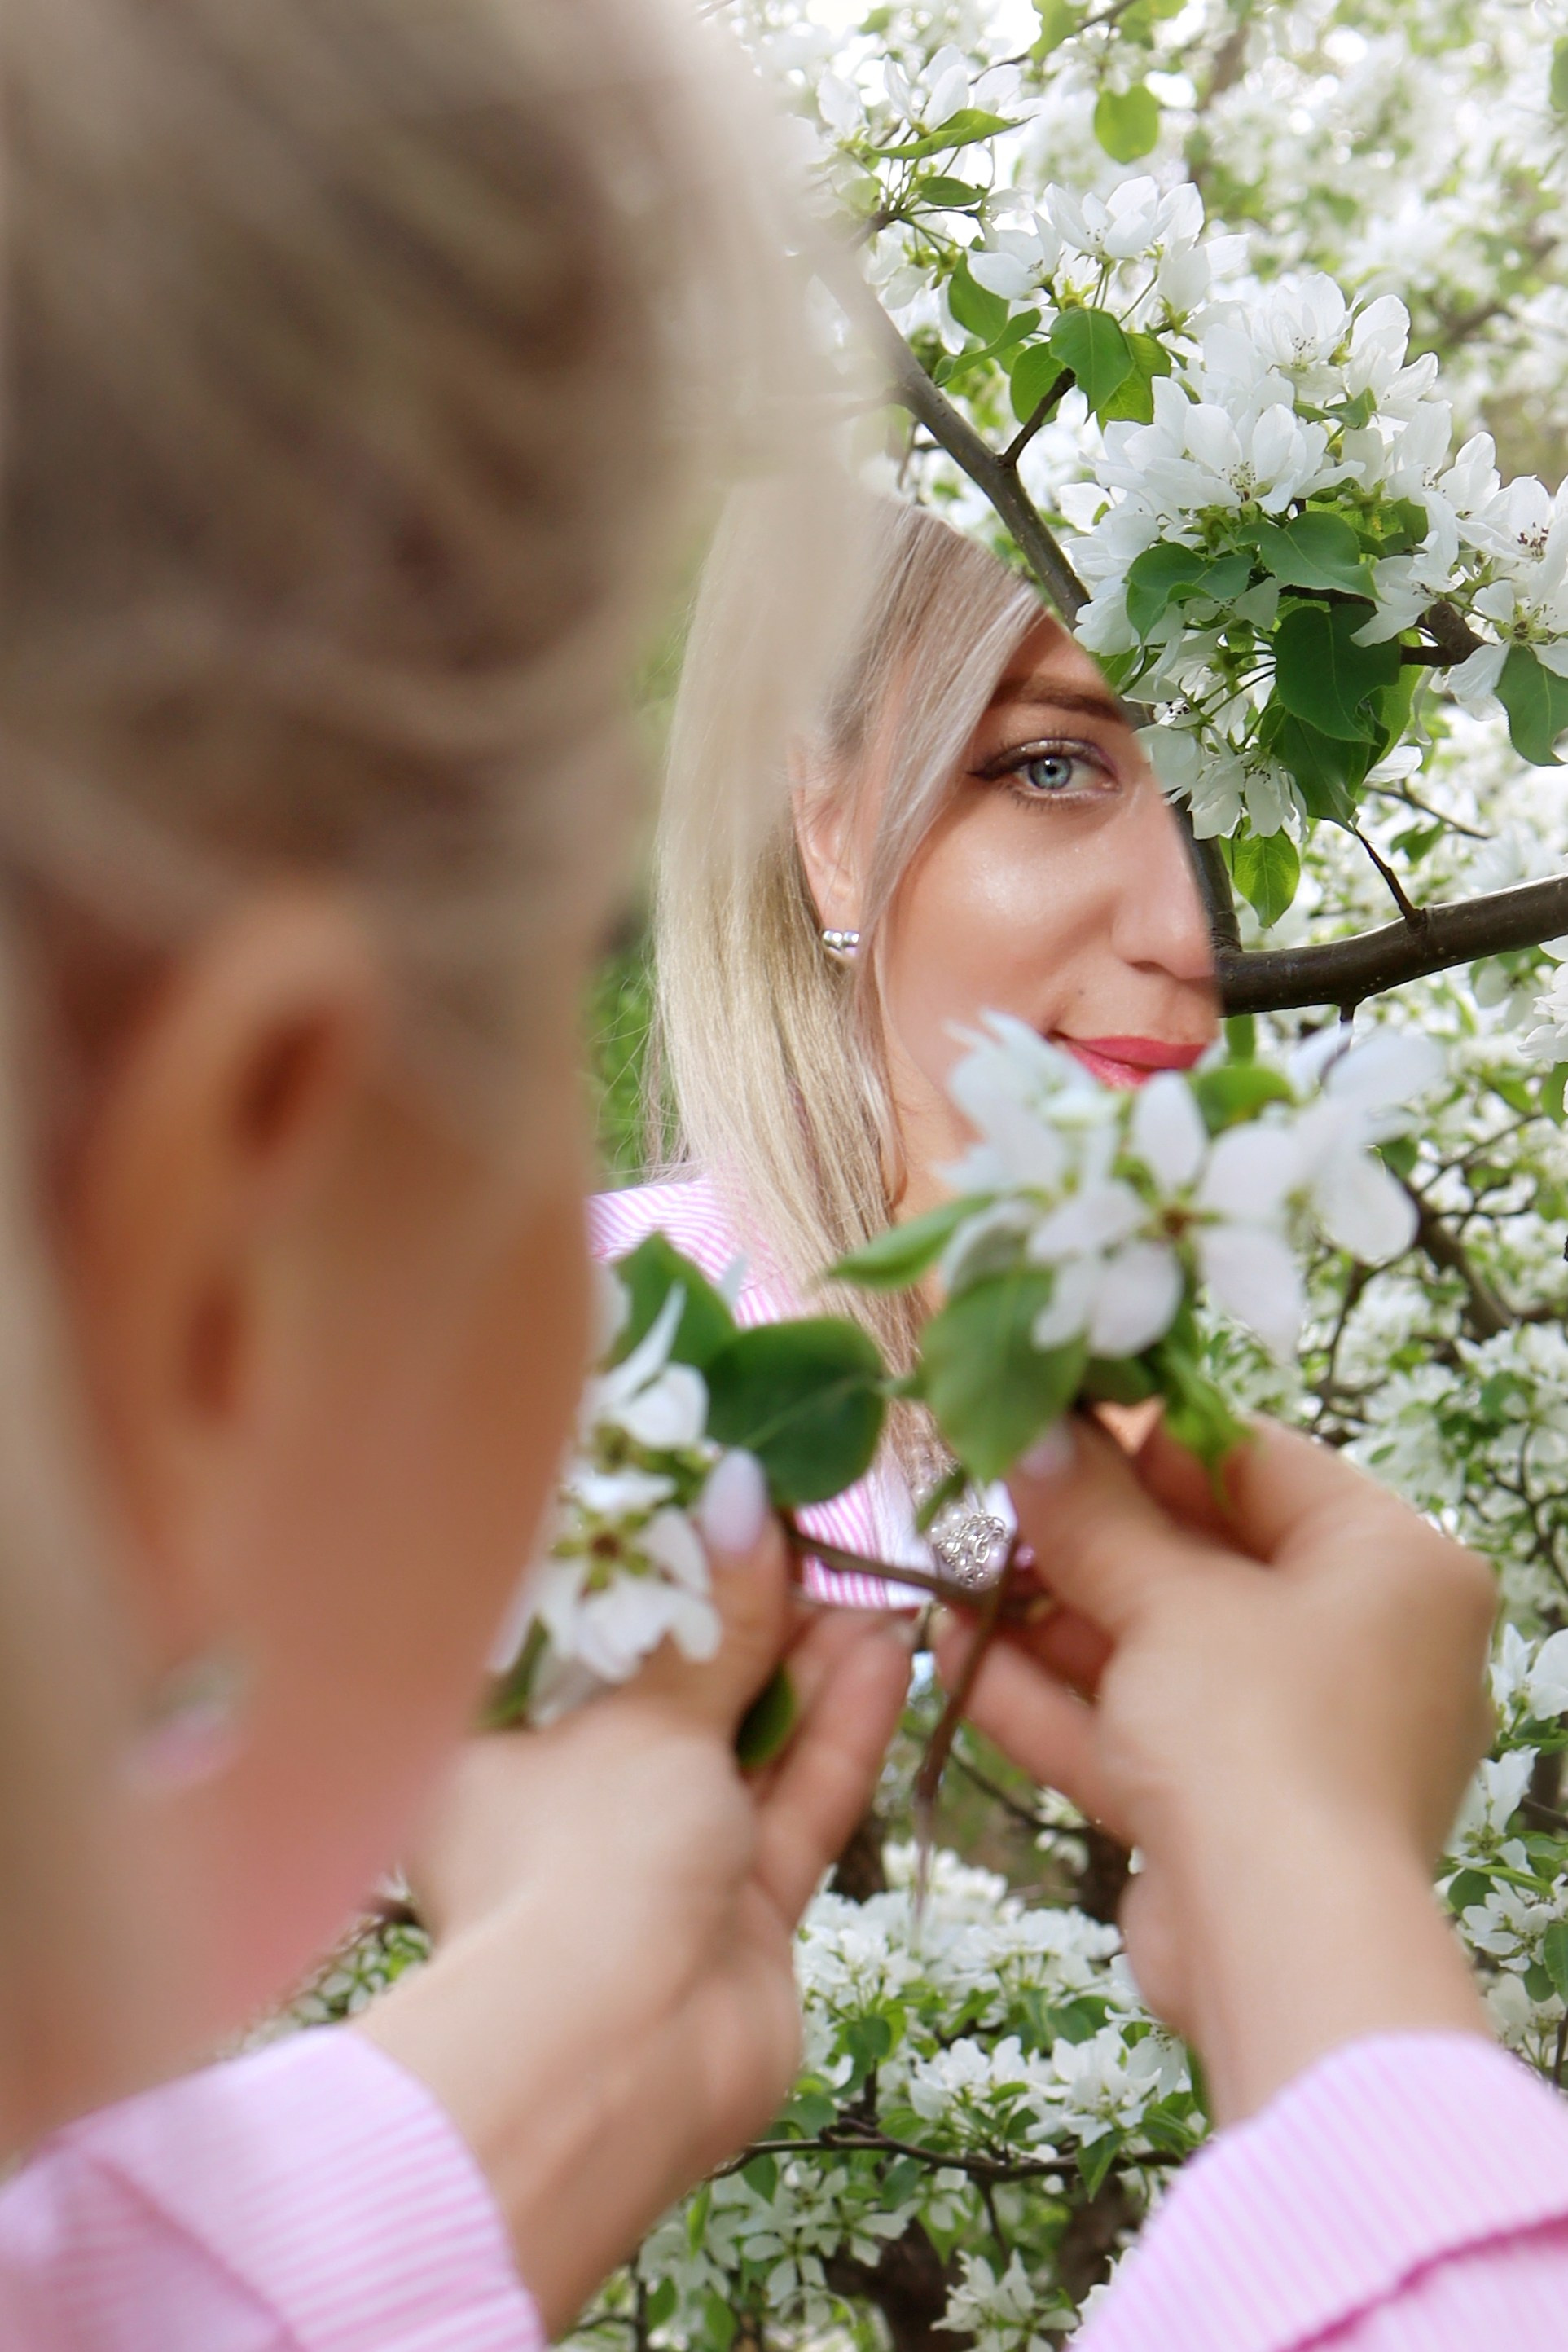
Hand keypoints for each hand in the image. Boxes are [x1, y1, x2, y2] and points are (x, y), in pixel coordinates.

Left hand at [357, 1487, 912, 2333]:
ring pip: (743, 1744)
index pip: (571, 1633)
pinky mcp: (737, 1909)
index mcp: (490, 1747)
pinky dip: (834, 1736)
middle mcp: (566, 1801)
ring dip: (807, 1668)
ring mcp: (657, 1862)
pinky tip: (884, 1659)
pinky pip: (789, 1803)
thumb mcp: (650, 1718)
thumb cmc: (586, 1862)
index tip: (714, 1500)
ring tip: (870, 1584)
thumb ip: (715, 1619)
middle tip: (815, 1533)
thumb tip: (745, 1493)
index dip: (646, 1566)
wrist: (622, 2067)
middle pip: (669, 1687)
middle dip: (746, 1614)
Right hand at [936, 1415, 1496, 2124]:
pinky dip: (1054, 1695)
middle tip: (987, 1492)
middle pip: (1199, 1559)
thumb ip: (1093, 1513)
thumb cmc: (1259, 1735)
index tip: (1047, 1419)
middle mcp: (1363, 1643)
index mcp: (1391, 1564)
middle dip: (1080, 1535)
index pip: (1253, 1462)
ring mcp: (1298, 1732)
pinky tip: (954, 1653)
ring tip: (948, 1571)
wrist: (1281, 1951)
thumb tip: (1034, 1434)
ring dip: (1047, 1617)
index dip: (1140, 1435)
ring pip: (1157, 1650)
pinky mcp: (1235, 1809)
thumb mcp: (1168, 1599)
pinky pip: (1141, 1728)